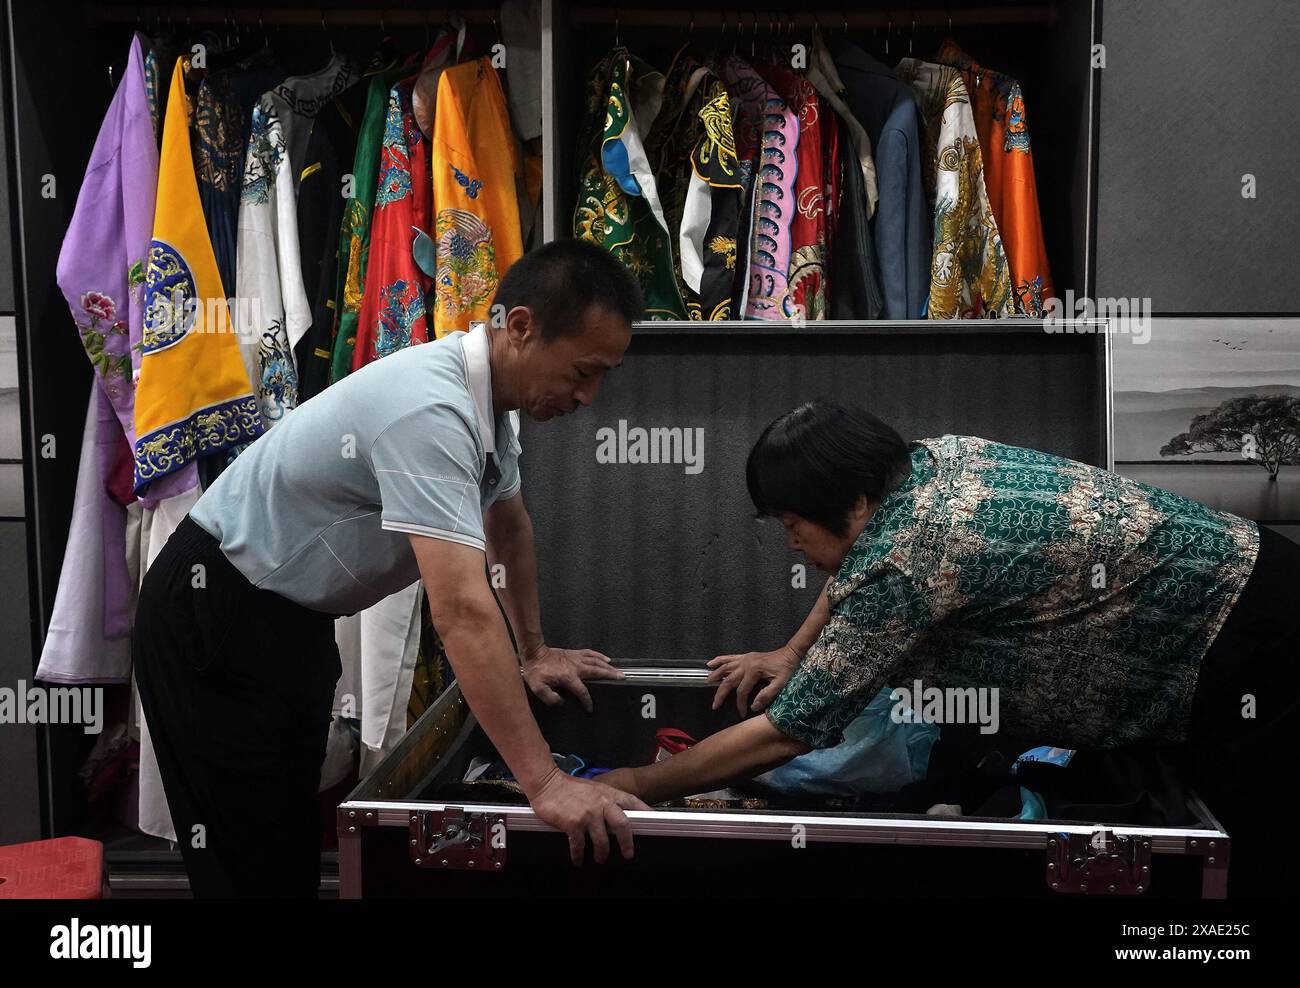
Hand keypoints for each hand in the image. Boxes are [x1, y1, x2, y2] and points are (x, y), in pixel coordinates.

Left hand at [521, 644, 623, 711]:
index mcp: (568, 677)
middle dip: (610, 675)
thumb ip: (550, 698)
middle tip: (622, 678)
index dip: (587, 701)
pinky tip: (606, 659)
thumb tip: (562, 702)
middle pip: (597, 672)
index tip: (590, 708)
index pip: (582, 691)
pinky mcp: (575, 653)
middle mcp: (576, 667)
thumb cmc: (536, 671)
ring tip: (618, 671)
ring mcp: (576, 659)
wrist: (534, 653)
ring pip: (596, 662)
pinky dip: (599, 656)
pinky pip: (590, 653)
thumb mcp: (538, 688)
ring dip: (608, 667)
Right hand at [528, 768, 649, 865]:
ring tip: (600, 858)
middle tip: (628, 853)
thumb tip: (616, 816)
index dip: (645, 811)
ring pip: (602, 840)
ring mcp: (588, 814)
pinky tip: (579, 859)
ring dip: (602, 853)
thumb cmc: (569, 787)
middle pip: (623, 825)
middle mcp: (601, 803)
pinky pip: (580, 846)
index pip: (633, 802)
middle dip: (627, 843)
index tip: (654, 820)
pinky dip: (579, 855)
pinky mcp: (573, 824)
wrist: (547, 783)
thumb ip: (606, 800)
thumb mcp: (594, 789)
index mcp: (608, 793)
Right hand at [707, 645, 800, 715]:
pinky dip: (719, 660)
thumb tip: (753, 706)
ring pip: (725, 667)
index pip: (742, 691)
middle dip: (720, 693)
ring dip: (715, 675)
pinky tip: (710, 663)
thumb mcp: (781, 684)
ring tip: (707, 683)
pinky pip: (729, 657)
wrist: (791, 653)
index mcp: (754, 671)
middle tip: (714, 705)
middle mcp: (746, 663)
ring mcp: (745, 659)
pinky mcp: (746, 656)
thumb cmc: (787, 669)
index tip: (742, 713)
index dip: (740, 704)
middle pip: (729, 680)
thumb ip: (767, 695)